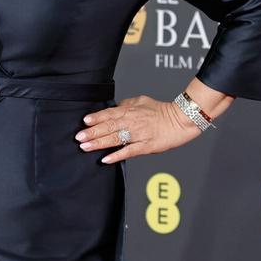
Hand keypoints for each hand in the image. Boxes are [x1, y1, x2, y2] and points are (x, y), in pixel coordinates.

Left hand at [75, 95, 203, 163]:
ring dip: (99, 143)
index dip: (97, 118)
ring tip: (86, 147)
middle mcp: (133, 121)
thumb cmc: (162, 111)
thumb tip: (114, 107)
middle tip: (79, 137)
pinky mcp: (147, 146)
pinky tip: (105, 159)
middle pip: (109, 126)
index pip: (110, 113)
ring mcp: (139, 134)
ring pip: (116, 139)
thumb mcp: (142, 101)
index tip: (85, 122)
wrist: (181, 120)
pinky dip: (117, 155)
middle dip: (93, 132)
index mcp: (131, 110)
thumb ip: (127, 104)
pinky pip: (129, 151)